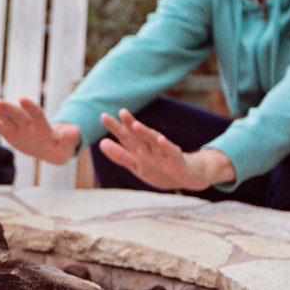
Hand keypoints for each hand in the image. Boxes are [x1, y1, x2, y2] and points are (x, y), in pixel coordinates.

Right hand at [0, 98, 79, 164]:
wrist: (49, 148)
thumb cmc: (60, 147)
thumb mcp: (66, 146)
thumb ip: (69, 138)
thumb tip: (75, 131)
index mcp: (43, 127)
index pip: (37, 115)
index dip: (30, 107)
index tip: (23, 99)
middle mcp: (29, 124)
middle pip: (18, 115)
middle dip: (9, 109)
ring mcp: (18, 127)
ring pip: (7, 118)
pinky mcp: (10, 133)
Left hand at [98, 108, 233, 190]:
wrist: (189, 178)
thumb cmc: (161, 170)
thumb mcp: (137, 165)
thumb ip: (120, 155)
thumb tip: (100, 144)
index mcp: (141, 150)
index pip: (126, 137)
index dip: (116, 128)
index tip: (103, 116)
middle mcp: (151, 149)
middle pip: (139, 136)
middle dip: (130, 125)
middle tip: (122, 111)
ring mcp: (164, 154)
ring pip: (154, 142)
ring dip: (146, 133)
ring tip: (136, 125)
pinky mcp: (177, 161)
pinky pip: (171, 153)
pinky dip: (166, 147)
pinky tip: (160, 139)